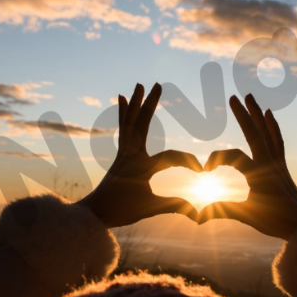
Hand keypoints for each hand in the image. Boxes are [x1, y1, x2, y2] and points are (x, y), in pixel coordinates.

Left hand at [77, 83, 201, 227]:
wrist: (94, 213)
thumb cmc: (121, 211)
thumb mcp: (150, 208)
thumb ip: (175, 206)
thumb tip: (199, 213)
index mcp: (140, 167)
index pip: (170, 157)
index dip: (189, 162)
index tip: (202, 171)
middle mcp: (130, 155)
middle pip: (142, 123)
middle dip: (150, 104)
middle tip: (157, 84)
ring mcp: (124, 153)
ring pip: (130, 122)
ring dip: (136, 102)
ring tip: (139, 85)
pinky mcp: (120, 154)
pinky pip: (123, 128)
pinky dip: (124, 113)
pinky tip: (122, 99)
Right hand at [197, 94, 296, 239]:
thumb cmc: (276, 222)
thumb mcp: (247, 216)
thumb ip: (223, 211)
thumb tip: (198, 217)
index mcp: (258, 174)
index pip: (234, 156)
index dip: (216, 158)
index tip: (205, 170)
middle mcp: (269, 163)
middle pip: (254, 133)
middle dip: (243, 114)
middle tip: (233, 96)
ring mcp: (277, 162)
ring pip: (267, 132)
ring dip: (257, 113)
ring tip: (250, 96)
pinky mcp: (282, 165)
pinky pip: (277, 140)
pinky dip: (272, 126)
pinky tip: (269, 114)